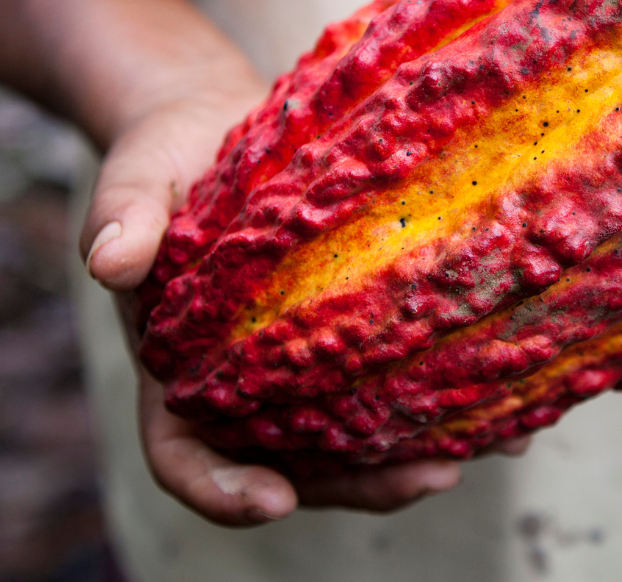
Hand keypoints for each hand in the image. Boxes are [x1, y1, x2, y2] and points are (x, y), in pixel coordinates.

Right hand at [79, 66, 470, 524]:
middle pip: (294, 467)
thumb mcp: (137, 175)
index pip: (184, 457)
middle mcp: (240, 388)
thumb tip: (110, 261)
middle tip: (426, 475)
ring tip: (495, 441)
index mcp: (175, 372)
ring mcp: (298, 368)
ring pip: (355, 437)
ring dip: (419, 449)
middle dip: (360, 485)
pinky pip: (392, 377)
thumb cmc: (165, 154)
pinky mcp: (349, 332)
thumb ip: (122, 215)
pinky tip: (511, 392)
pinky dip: (448, 394)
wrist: (216, 122)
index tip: (272, 499)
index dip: (223, 491)